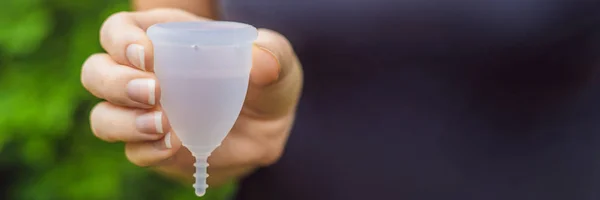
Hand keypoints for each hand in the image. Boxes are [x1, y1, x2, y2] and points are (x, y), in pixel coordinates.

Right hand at [81, 8, 302, 185]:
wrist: (267, 128)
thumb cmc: (264, 82)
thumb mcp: (278, 62)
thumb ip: (273, 54)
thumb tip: (259, 62)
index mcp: (162, 39)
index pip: (118, 30)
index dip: (121, 40)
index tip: (148, 56)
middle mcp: (141, 74)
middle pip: (96, 72)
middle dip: (116, 82)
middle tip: (155, 92)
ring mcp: (141, 114)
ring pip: (102, 116)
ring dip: (123, 122)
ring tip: (163, 125)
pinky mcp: (151, 146)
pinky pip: (132, 151)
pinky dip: (147, 150)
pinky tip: (174, 146)